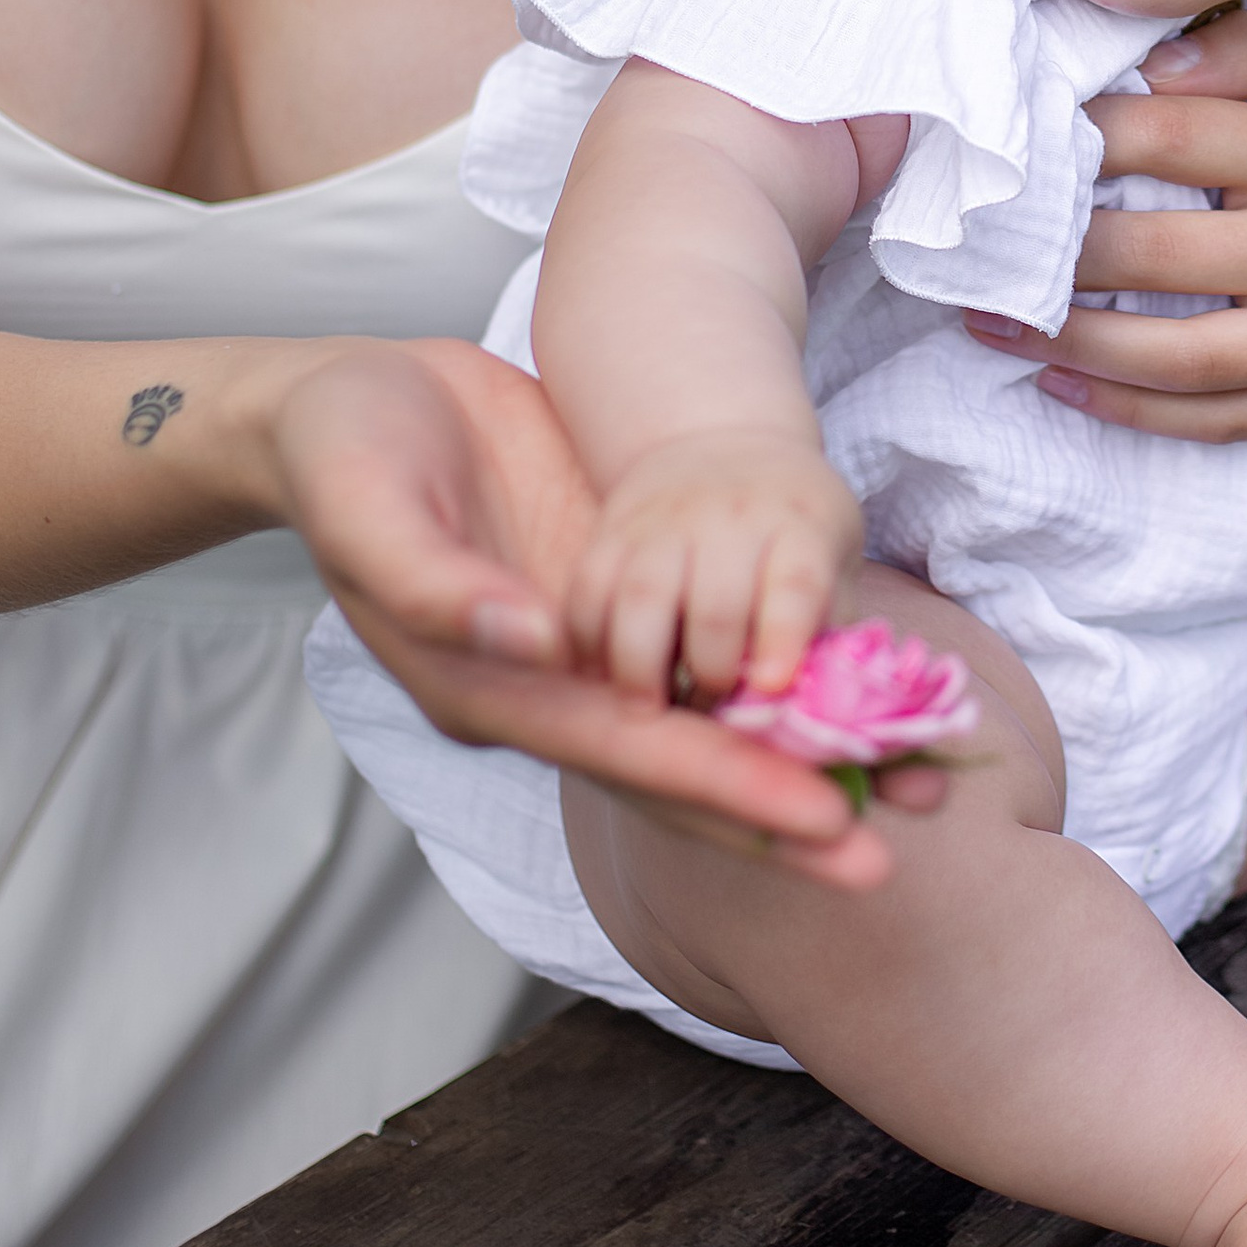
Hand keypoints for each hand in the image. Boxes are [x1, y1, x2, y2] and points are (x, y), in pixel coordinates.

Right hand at [274, 340, 890, 885]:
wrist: (337, 403)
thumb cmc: (342, 449)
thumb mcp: (368, 502)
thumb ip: (438, 584)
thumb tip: (538, 640)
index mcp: (493, 686)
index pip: (634, 756)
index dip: (731, 790)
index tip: (826, 822)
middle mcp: (552, 687)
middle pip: (687, 770)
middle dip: (789, 808)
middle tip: (898, 843)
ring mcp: (588, 646)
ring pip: (711, 720)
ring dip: (804, 751)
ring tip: (909, 780)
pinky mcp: (615, 592)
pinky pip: (710, 654)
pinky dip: (780, 678)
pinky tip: (854, 686)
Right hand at [567, 425, 862, 705]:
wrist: (727, 447)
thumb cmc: (791, 532)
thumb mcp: (834, 565)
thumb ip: (826, 635)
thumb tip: (818, 720)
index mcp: (800, 529)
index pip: (796, 584)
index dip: (783, 636)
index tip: (772, 686)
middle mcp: (732, 520)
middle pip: (715, 604)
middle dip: (713, 669)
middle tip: (713, 703)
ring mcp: (666, 523)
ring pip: (641, 598)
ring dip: (640, 667)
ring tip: (648, 708)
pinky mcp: (612, 531)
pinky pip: (587, 591)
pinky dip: (586, 643)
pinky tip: (601, 677)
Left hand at [964, 11, 1246, 441]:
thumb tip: (1142, 67)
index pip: (1167, 139)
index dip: (1079, 138)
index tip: (1018, 138)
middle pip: (1154, 255)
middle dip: (1050, 250)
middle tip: (973, 241)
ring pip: (1177, 357)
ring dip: (1069, 344)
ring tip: (989, 323)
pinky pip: (1222, 419)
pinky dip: (1134, 410)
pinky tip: (1066, 384)